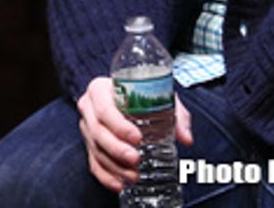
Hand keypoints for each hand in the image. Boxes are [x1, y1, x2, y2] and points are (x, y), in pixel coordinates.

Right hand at [76, 77, 194, 191]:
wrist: (127, 95)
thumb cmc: (142, 94)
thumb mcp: (160, 95)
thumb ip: (176, 114)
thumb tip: (186, 138)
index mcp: (100, 89)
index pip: (105, 109)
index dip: (119, 126)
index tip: (137, 138)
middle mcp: (89, 107)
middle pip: (98, 131)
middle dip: (117, 149)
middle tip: (136, 159)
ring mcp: (86, 127)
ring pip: (96, 149)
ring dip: (114, 166)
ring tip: (133, 175)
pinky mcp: (89, 144)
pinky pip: (93, 162)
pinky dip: (105, 176)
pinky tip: (119, 184)